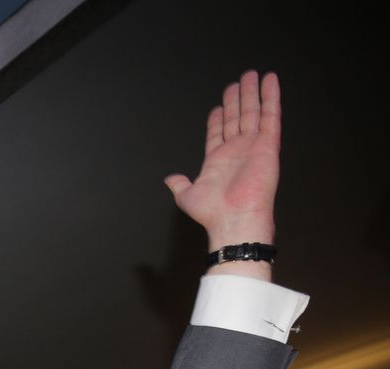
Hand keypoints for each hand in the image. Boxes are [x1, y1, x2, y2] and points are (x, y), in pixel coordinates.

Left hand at [165, 71, 279, 278]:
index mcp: (217, 162)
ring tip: (252, 74)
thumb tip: (170, 179)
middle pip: (237, 118)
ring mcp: (253, 146)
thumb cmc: (212, 212)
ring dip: (252, 93)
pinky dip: (271, 97)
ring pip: (253, 113)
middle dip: (237, 99)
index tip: (218, 105)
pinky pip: (271, 116)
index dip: (218, 119)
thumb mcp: (187, 196)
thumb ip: (179, 184)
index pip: (218, 134)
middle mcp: (236, 152)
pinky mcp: (268, 145)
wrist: (233, 219)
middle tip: (239, 81)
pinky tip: (270, 81)